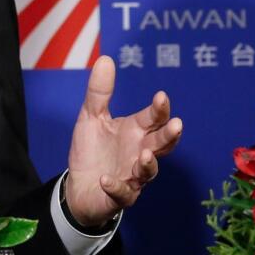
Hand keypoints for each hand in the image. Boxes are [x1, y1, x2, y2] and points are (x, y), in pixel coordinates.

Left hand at [64, 56, 182, 226]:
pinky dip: (116, 187)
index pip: (153, 118)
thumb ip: (100, 92)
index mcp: (135, 131)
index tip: (161, 96)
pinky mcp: (120, 196)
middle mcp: (139, 152)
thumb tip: (105, 58)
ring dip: (148, 163)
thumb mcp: (91, 117)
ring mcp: (133, 176)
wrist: (77, 186)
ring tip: (144, 154)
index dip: (159, 109)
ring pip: (148, 172)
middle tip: (177, 124)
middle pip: (161, 144)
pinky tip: (106, 179)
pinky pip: (123, 194)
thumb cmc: (91, 150)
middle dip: (169, 135)